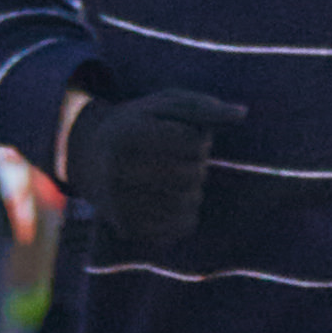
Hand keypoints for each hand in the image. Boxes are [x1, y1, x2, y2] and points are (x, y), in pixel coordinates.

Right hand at [62, 83, 243, 246]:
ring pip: (190, 202)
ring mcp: (119, 203)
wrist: (89, 157)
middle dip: (198, 165)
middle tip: (183, 160)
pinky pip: (181, 226)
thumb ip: (204, 107)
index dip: (200, 139)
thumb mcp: (166, 104)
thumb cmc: (139, 124)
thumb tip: (242, 114)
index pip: (193, 143)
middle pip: (192, 174)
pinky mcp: (127, 228)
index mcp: (128, 134)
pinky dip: (187, 212)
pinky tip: (171, 199)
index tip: (185, 136)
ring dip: (195, 189)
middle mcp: (117, 171)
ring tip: (177, 178)